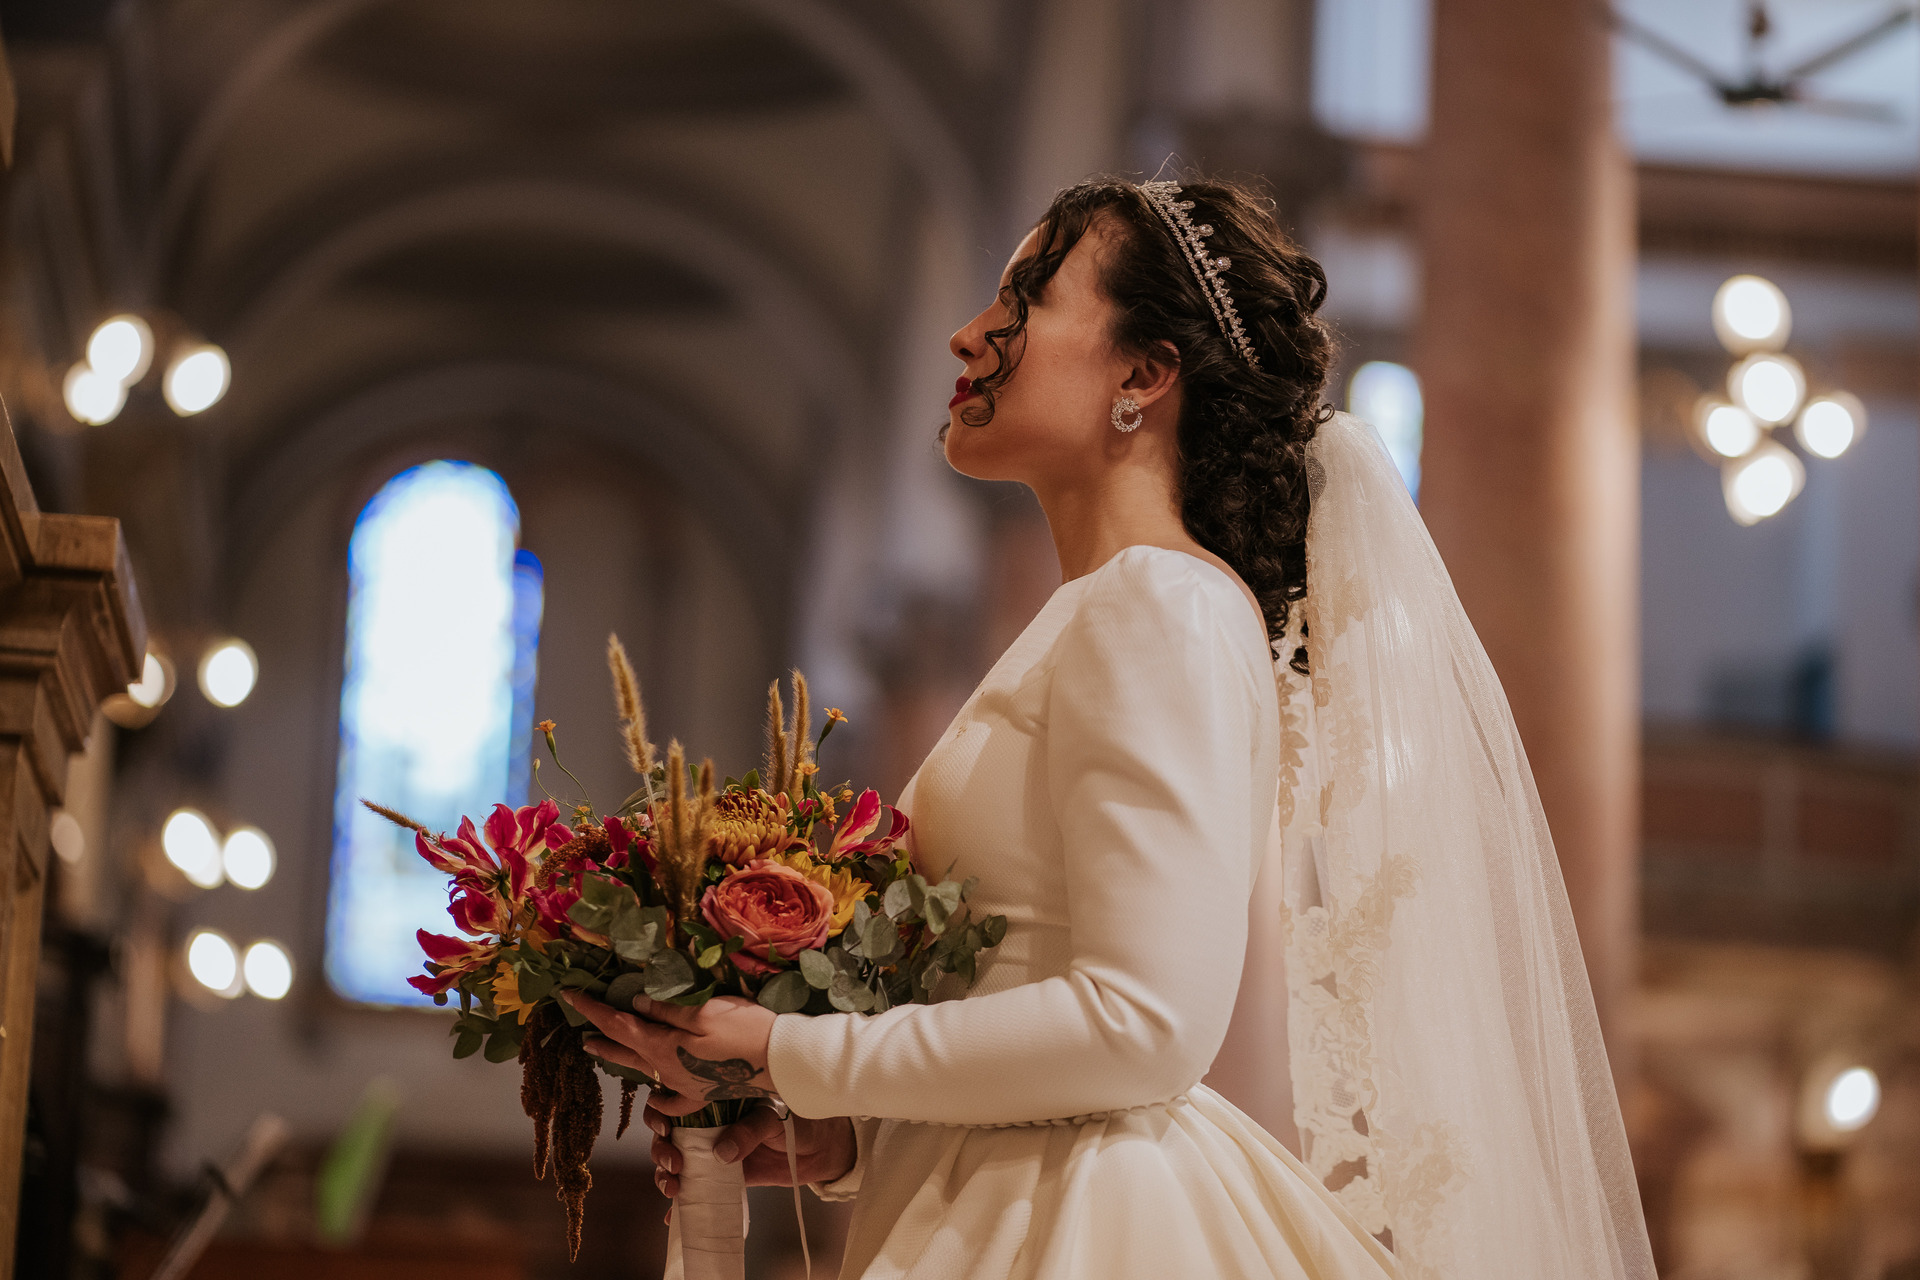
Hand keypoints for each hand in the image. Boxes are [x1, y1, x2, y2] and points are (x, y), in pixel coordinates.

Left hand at [564, 990, 778, 1115]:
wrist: (780, 1063)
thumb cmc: (745, 1030)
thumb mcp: (705, 1010)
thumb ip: (668, 1008)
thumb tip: (637, 1003)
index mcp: (662, 1046)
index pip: (617, 1023)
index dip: (591, 1008)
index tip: (568, 996)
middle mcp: (667, 1070)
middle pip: (625, 1051)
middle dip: (602, 1039)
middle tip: (581, 1035)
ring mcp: (685, 1085)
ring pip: (645, 1072)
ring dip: (624, 1060)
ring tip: (608, 1054)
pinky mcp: (704, 1092)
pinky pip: (674, 1101)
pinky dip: (661, 1099)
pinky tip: (656, 1096)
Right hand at [646, 1100, 855, 1199]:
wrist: (822, 1149)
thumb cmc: (800, 1119)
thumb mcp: (775, 1116)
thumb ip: (750, 1129)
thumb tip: (722, 1152)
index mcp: (716, 1097)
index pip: (676, 1098)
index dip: (661, 1111)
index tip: (665, 1128)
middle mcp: (709, 1122)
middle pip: (668, 1132)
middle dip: (660, 1148)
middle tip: (674, 1162)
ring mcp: (713, 1150)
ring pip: (676, 1160)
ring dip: (665, 1174)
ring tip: (674, 1187)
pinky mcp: (723, 1176)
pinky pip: (695, 1186)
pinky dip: (681, 1201)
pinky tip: (671, 1213)